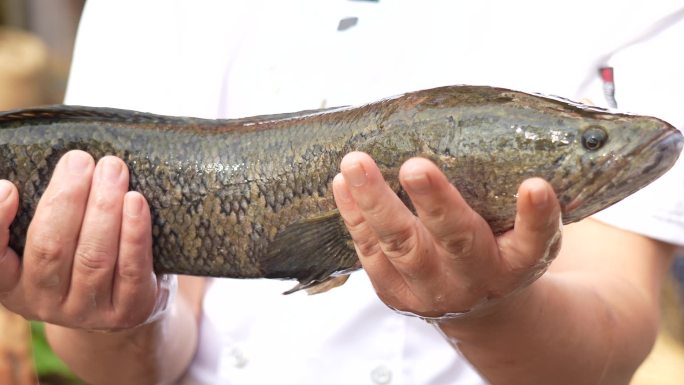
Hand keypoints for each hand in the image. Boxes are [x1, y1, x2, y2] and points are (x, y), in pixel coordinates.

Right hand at [0, 150, 169, 330]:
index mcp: (12, 283)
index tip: (8, 187)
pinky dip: (134, 232)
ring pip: (94, 257)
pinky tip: (135, 201)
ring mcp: (87, 311)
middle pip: (52, 248)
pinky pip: (131, 268)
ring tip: (113, 169)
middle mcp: (44, 301)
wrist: (123, 304)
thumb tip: (59, 165)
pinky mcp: (127, 311)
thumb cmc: (79, 255)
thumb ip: (46, 213)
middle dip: (68, 198)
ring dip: (104, 208)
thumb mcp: (51, 240)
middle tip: (80, 160)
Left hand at [332, 152, 561, 318]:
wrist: (475, 304)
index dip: (537, 217)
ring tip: (355, 164)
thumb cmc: (495, 248)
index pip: (536, 241)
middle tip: (415, 166)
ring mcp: (433, 291)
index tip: (535, 186)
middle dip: (435, 203)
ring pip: (402, 247)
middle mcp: (477, 279)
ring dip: (376, 203)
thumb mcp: (516, 229)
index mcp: (519, 263)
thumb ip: (507, 194)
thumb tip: (487, 121)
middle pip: (456, 242)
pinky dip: (356, 217)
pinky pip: (371, 255)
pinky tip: (343, 184)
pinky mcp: (396, 295)